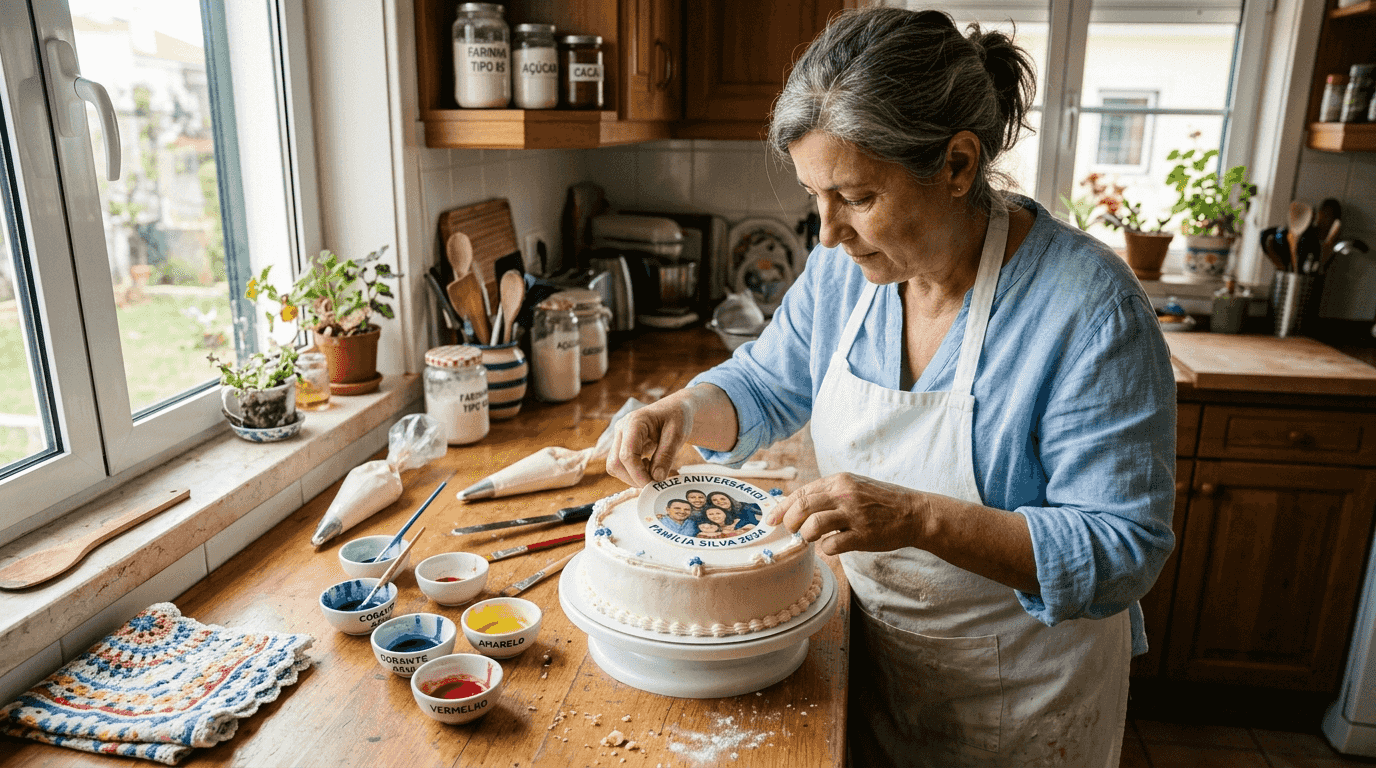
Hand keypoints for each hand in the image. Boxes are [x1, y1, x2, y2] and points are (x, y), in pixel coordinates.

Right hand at [606, 395, 695, 485]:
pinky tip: (649, 466)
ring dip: (633, 476)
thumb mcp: (677, 434)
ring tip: (654, 471)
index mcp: (634, 422)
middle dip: (634, 478)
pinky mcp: (621, 445)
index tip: (654, 485)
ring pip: (615, 466)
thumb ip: (666, 455)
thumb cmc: (677, 417)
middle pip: (615, 463)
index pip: (627, 455)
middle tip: (656, 482)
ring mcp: (619, 437)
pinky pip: (620, 465)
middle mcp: (621, 429)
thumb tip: (656, 478)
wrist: (675, 408)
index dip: (638, 474)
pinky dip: (633, 472)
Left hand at [766, 473, 924, 556]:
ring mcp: (854, 515)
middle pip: (802, 507)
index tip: (771, 520)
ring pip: (813, 525)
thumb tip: (799, 506)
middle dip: (790, 522)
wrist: (914, 512)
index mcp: (839, 481)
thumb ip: (829, 493)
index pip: (801, 492)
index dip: (782, 508)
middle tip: (793, 531)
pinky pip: (832, 544)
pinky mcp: (863, 535)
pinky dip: (826, 549)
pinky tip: (832, 546)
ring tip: (812, 538)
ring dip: (806, 535)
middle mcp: (844, 494)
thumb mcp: (854, 487)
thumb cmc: (881, 502)